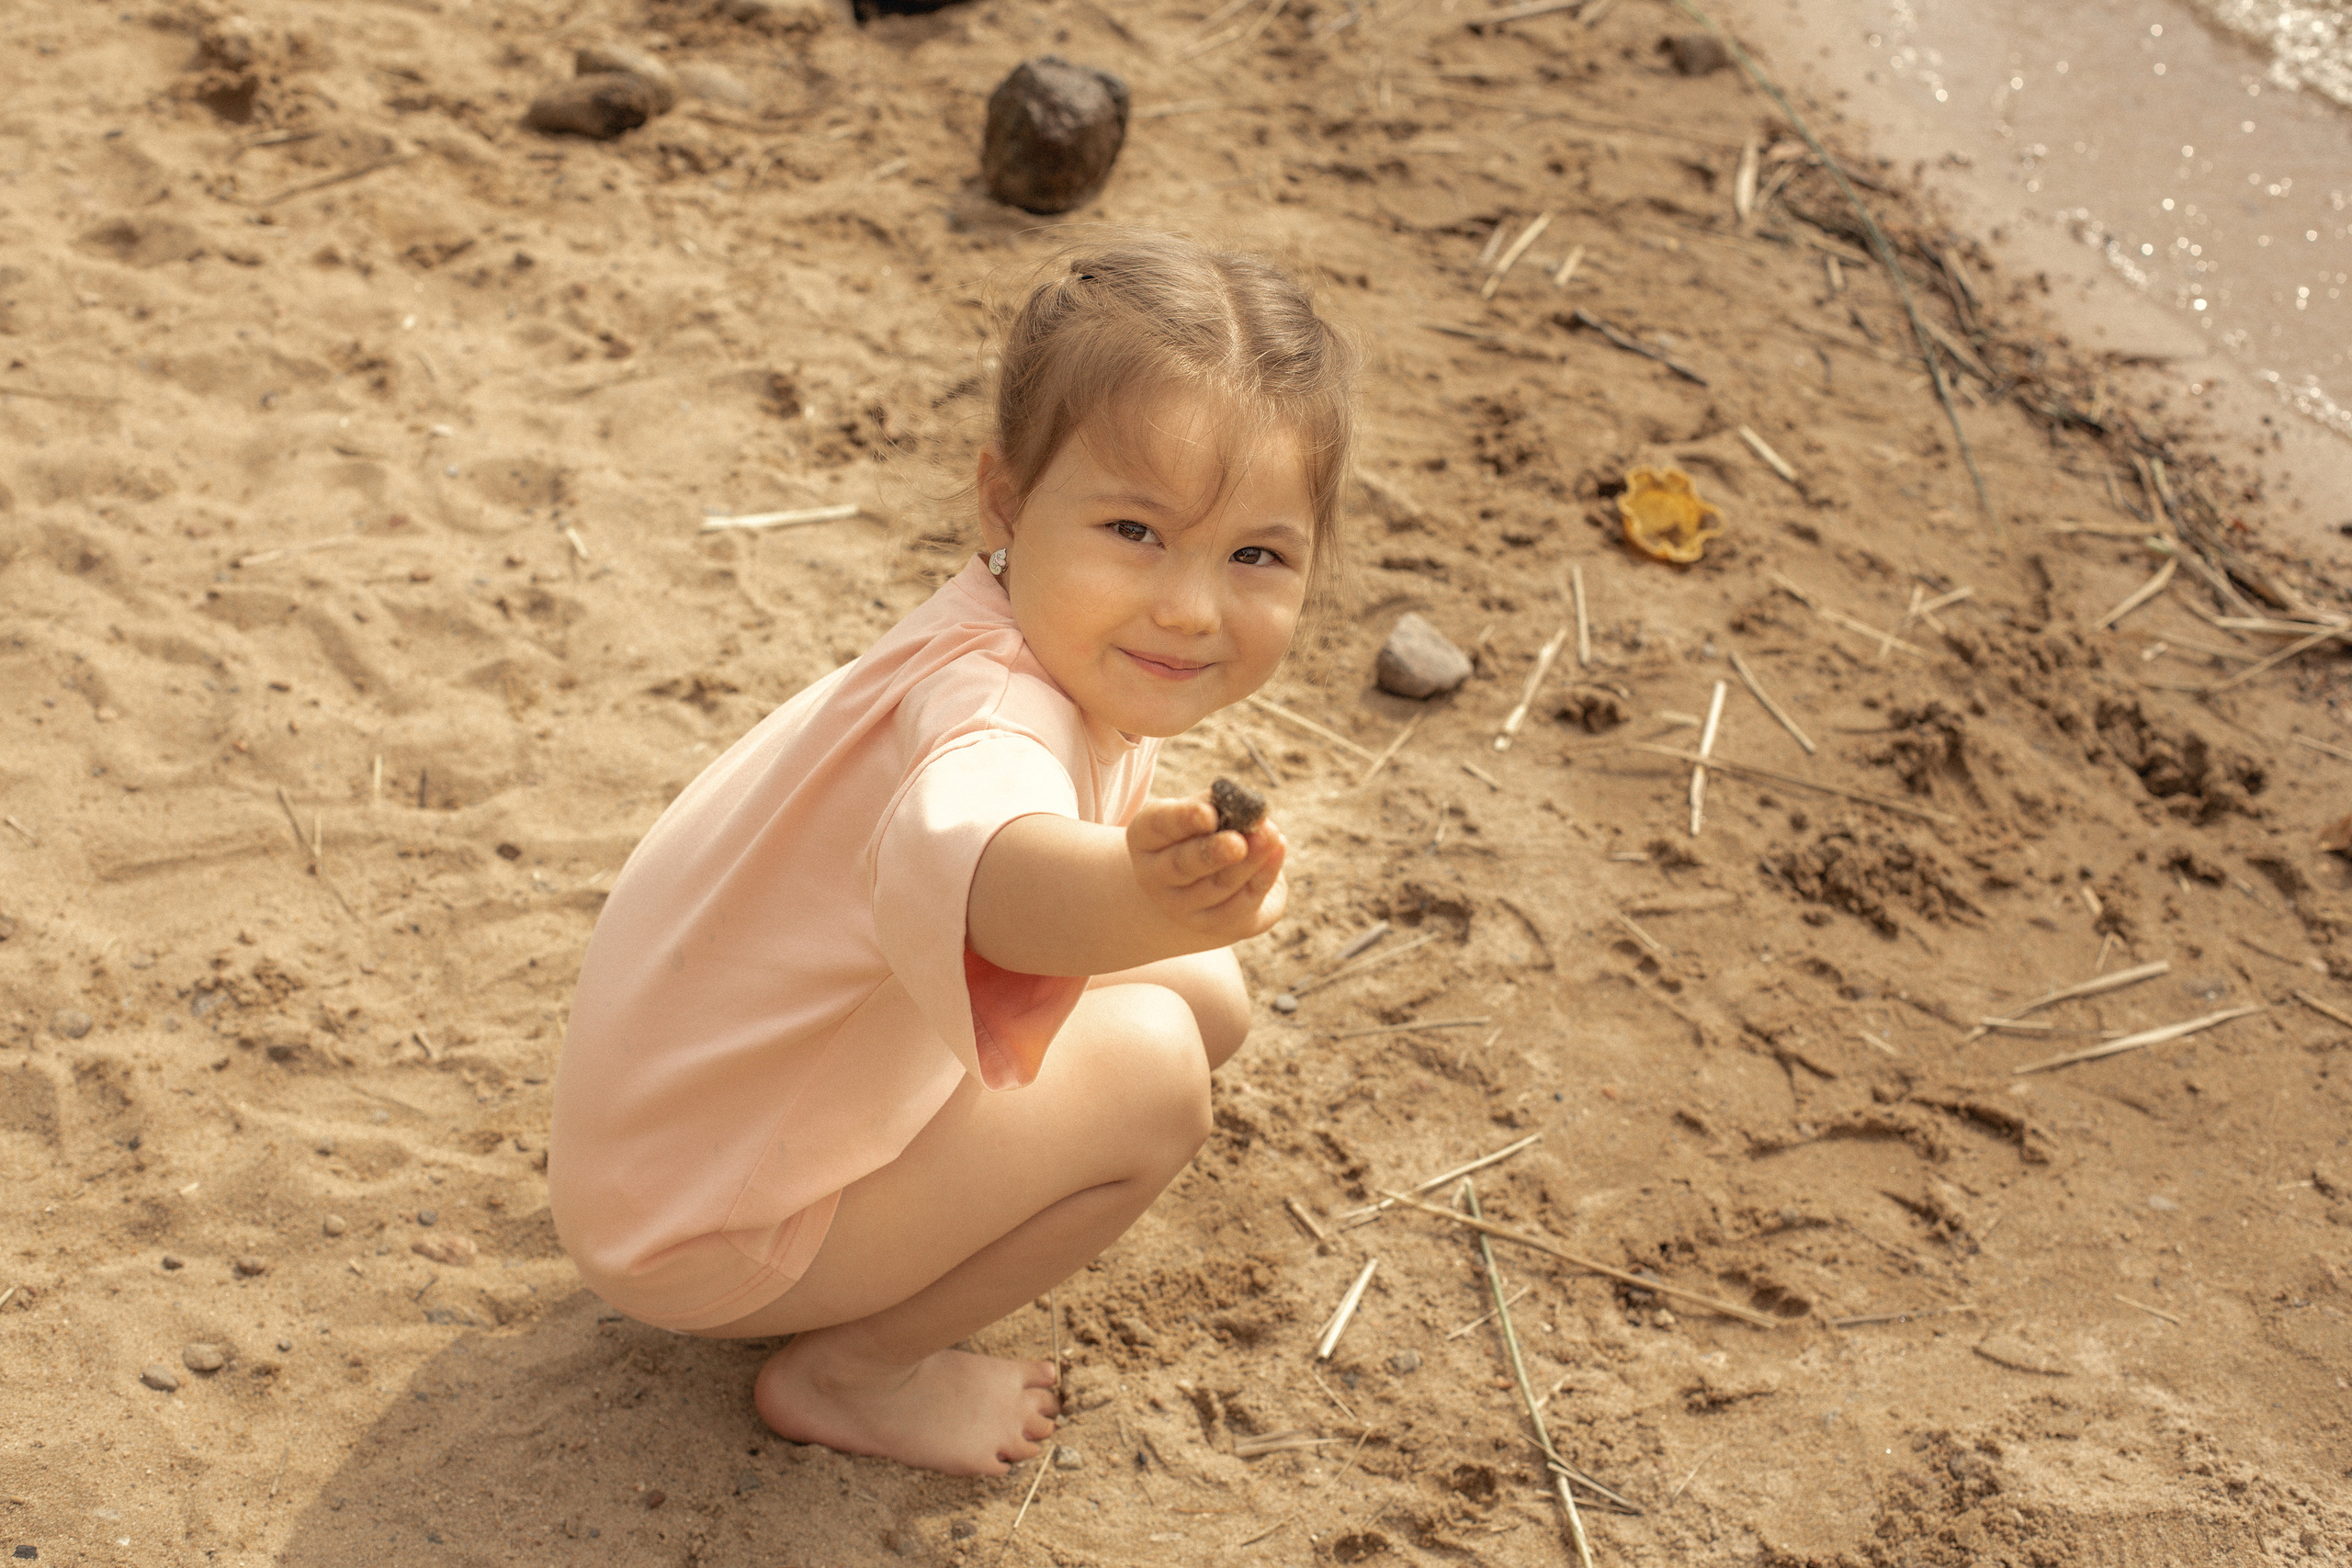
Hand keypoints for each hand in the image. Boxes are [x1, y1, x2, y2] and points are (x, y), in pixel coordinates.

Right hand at [1125, 789, 1287, 944]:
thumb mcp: (1202, 810)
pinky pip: (1240, 905)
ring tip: (1272, 836)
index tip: (1209, 813)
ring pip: (1217, 887)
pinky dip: (1263, 877)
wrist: (1199, 880)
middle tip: (1238, 843)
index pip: (1159, 825)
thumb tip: (1248, 808)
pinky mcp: (1211, 925)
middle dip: (1212, 853)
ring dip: (1248, 863)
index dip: (1183, 819)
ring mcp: (1179, 906)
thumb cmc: (1201, 831)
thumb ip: (1221, 805)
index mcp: (1146, 836)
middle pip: (1182, 866)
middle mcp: (1154, 875)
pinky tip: (1278, 851)